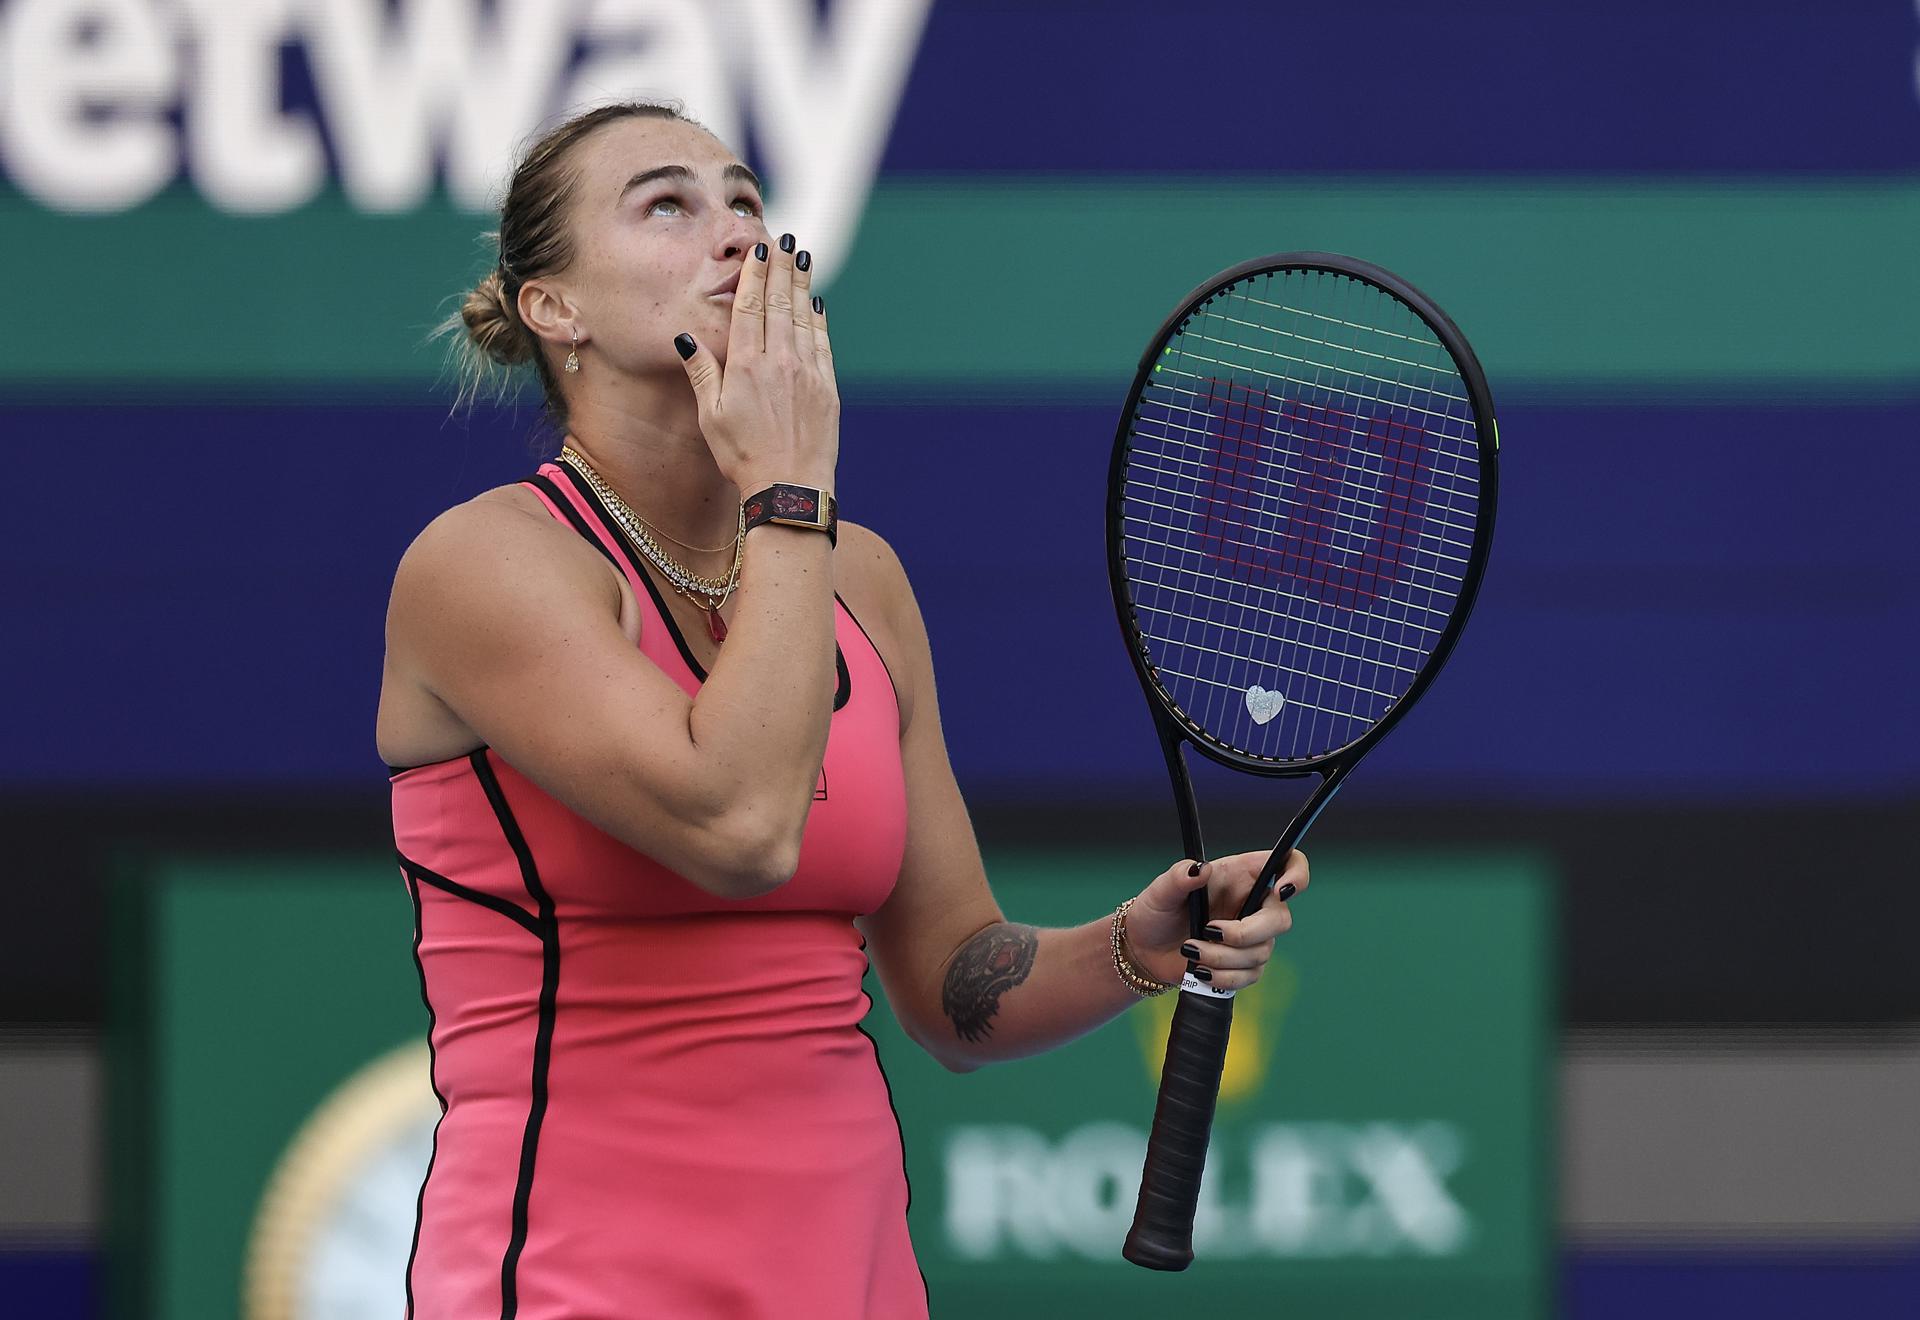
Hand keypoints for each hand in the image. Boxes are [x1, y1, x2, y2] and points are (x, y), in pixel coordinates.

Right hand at [674, 233, 839, 492]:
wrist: (790, 488)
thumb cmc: (742, 457)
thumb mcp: (711, 417)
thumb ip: (702, 373)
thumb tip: (686, 338)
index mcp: (746, 366)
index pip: (749, 308)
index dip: (753, 276)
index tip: (758, 252)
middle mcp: (779, 361)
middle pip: (779, 303)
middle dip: (781, 268)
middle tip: (784, 239)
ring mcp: (807, 372)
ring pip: (803, 317)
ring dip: (802, 285)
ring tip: (802, 258)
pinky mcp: (827, 388)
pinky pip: (822, 343)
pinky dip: (818, 319)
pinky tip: (816, 303)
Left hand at [1123, 850, 1309, 990]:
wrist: (1145, 949)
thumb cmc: (1156, 911)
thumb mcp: (1160, 890)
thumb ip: (1179, 876)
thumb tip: (1200, 869)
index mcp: (1242, 874)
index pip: (1288, 863)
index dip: (1297, 874)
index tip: (1281, 890)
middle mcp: (1253, 903)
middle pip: (1281, 919)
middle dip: (1246, 933)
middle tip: (1209, 931)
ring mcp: (1253, 936)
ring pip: (1261, 952)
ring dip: (1222, 956)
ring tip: (1190, 951)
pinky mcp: (1245, 964)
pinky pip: (1249, 975)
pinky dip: (1223, 977)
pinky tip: (1198, 971)